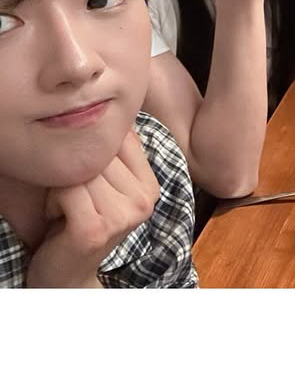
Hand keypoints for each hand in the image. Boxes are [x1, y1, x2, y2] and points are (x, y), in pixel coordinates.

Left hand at [27, 130, 159, 287]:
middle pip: (100, 154)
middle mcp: (144, 201)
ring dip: (61, 188)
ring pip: (82, 170)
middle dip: (75, 172)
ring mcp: (123, 217)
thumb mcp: (104, 186)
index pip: (122, 139)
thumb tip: (113, 108)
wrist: (66, 276)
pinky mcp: (96, 228)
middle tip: (75, 201)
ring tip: (66, 211)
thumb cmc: (78, 223)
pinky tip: (58, 220)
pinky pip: (68, 189)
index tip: (91, 182)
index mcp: (151, 186)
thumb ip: (115, 156)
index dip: (94, 153)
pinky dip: (52, 202)